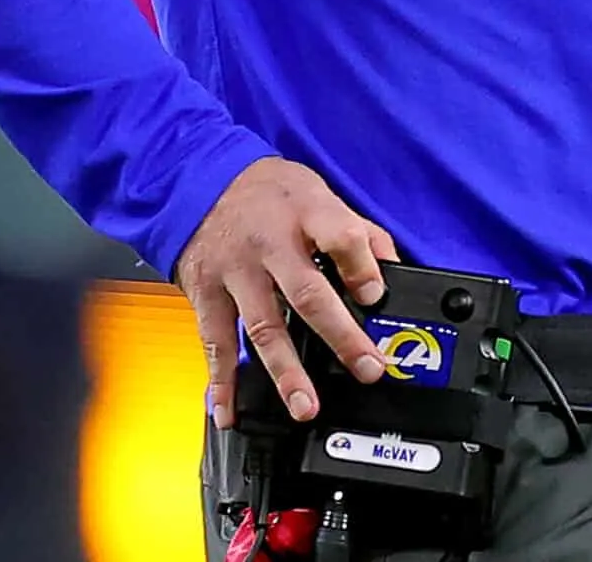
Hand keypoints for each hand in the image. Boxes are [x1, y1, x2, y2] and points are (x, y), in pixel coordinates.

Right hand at [176, 156, 400, 428]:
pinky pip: (215, 343)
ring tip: (305, 405)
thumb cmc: (270, 192)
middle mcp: (269, 245)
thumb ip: (357, 232)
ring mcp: (235, 273)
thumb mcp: (319, 193)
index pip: (342, 238)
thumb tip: (390, 271)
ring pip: (263, 327)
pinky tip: (229, 411)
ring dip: (286, 371)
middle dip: (341, 337)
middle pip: (308, 294)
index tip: (377, 298)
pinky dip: (221, 381)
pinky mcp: (206, 294)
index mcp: (306, 214)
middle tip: (366, 368)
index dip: (364, 269)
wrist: (201, 180)